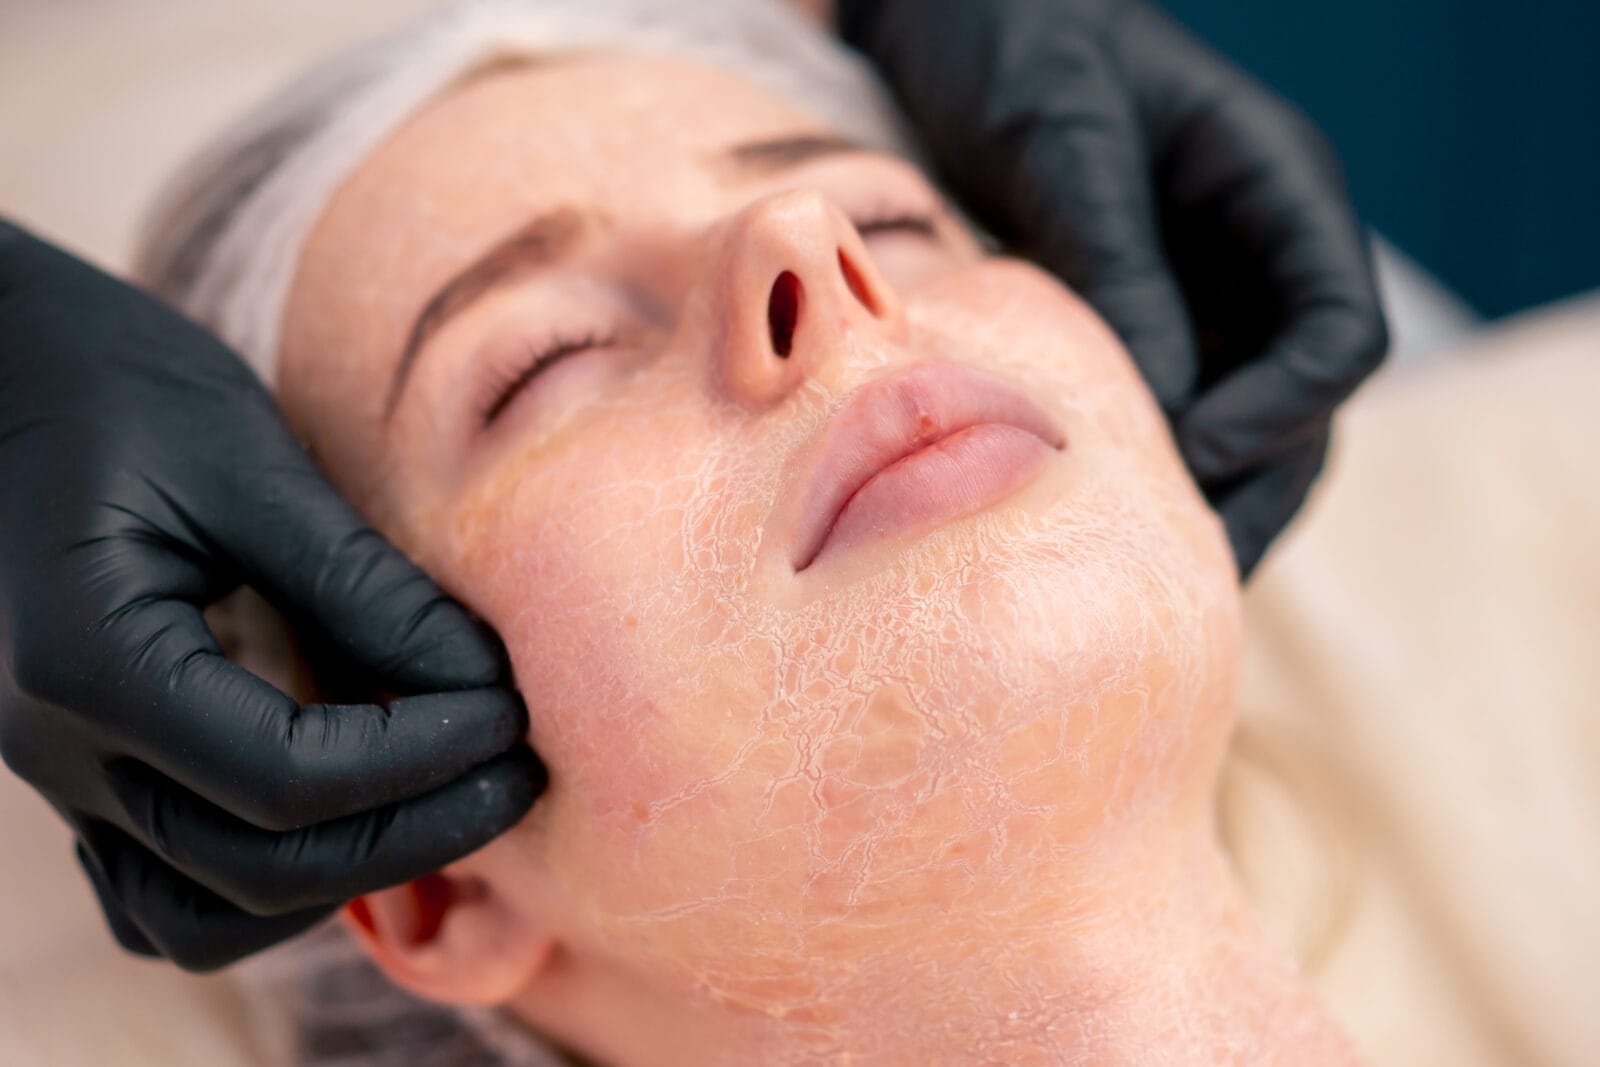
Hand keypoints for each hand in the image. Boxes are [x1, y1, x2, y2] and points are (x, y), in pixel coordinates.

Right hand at [0, 222, 543, 970]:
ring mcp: (56, 772)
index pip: (286, 781)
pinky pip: (160, 889)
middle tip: (516, 774)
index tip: (512, 712)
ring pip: (200, 915)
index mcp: (90, 661)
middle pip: (257, 868)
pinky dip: (260, 883)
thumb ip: (363, 585)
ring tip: (442, 799)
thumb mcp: (248, 461)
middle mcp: (56, 745)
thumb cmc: (111, 382)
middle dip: (413, 834)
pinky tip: (344, 814)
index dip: (422, 761)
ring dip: (338, 879)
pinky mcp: (78, 768)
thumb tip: (487, 683)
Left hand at [840, 0, 1387, 574]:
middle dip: (1247, 488)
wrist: (954, 19)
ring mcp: (1201, 298)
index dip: (1284, 406)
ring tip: (1135, 576)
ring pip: (1237, 431)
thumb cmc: (1016, 43)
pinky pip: (1162, 417)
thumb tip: (1162, 410)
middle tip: (1175, 567)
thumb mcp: (1062, 140)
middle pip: (1300, 407)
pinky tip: (1091, 528)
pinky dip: (1140, 475)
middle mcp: (1254, 258)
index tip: (1194, 449)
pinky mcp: (1137, 327)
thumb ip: (1115, 264)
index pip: (1340, 330)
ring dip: (1198, 503)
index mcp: (1277, 192)